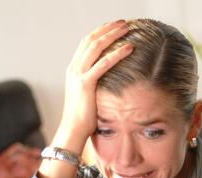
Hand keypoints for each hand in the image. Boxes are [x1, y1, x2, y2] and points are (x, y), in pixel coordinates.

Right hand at [56, 19, 133, 152]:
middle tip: (123, 23)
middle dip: (108, 29)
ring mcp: (78, 75)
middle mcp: (74, 69)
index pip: (86, 43)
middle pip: (91, 39)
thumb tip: (108, 84)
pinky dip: (117, 54)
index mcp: (73, 70)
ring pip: (96, 46)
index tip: (114, 27)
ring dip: (113, 35)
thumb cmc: (82, 118)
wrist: (72, 130)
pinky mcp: (85, 84)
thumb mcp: (87, 97)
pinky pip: (103, 64)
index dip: (101, 33)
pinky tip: (129, 48)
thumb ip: (94, 85)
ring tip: (127, 29)